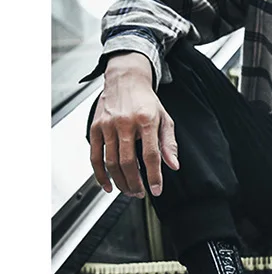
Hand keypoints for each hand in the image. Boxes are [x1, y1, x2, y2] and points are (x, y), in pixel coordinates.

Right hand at [89, 52, 178, 197]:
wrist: (125, 79)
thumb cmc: (146, 101)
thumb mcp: (165, 118)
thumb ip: (169, 143)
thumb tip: (173, 165)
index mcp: (146, 120)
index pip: (150, 155)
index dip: (154, 176)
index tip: (156, 190)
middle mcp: (125, 123)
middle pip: (128, 162)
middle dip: (135, 183)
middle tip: (141, 194)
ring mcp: (108, 125)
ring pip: (111, 162)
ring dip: (120, 181)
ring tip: (128, 191)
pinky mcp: (95, 127)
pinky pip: (95, 156)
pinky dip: (100, 174)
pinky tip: (108, 185)